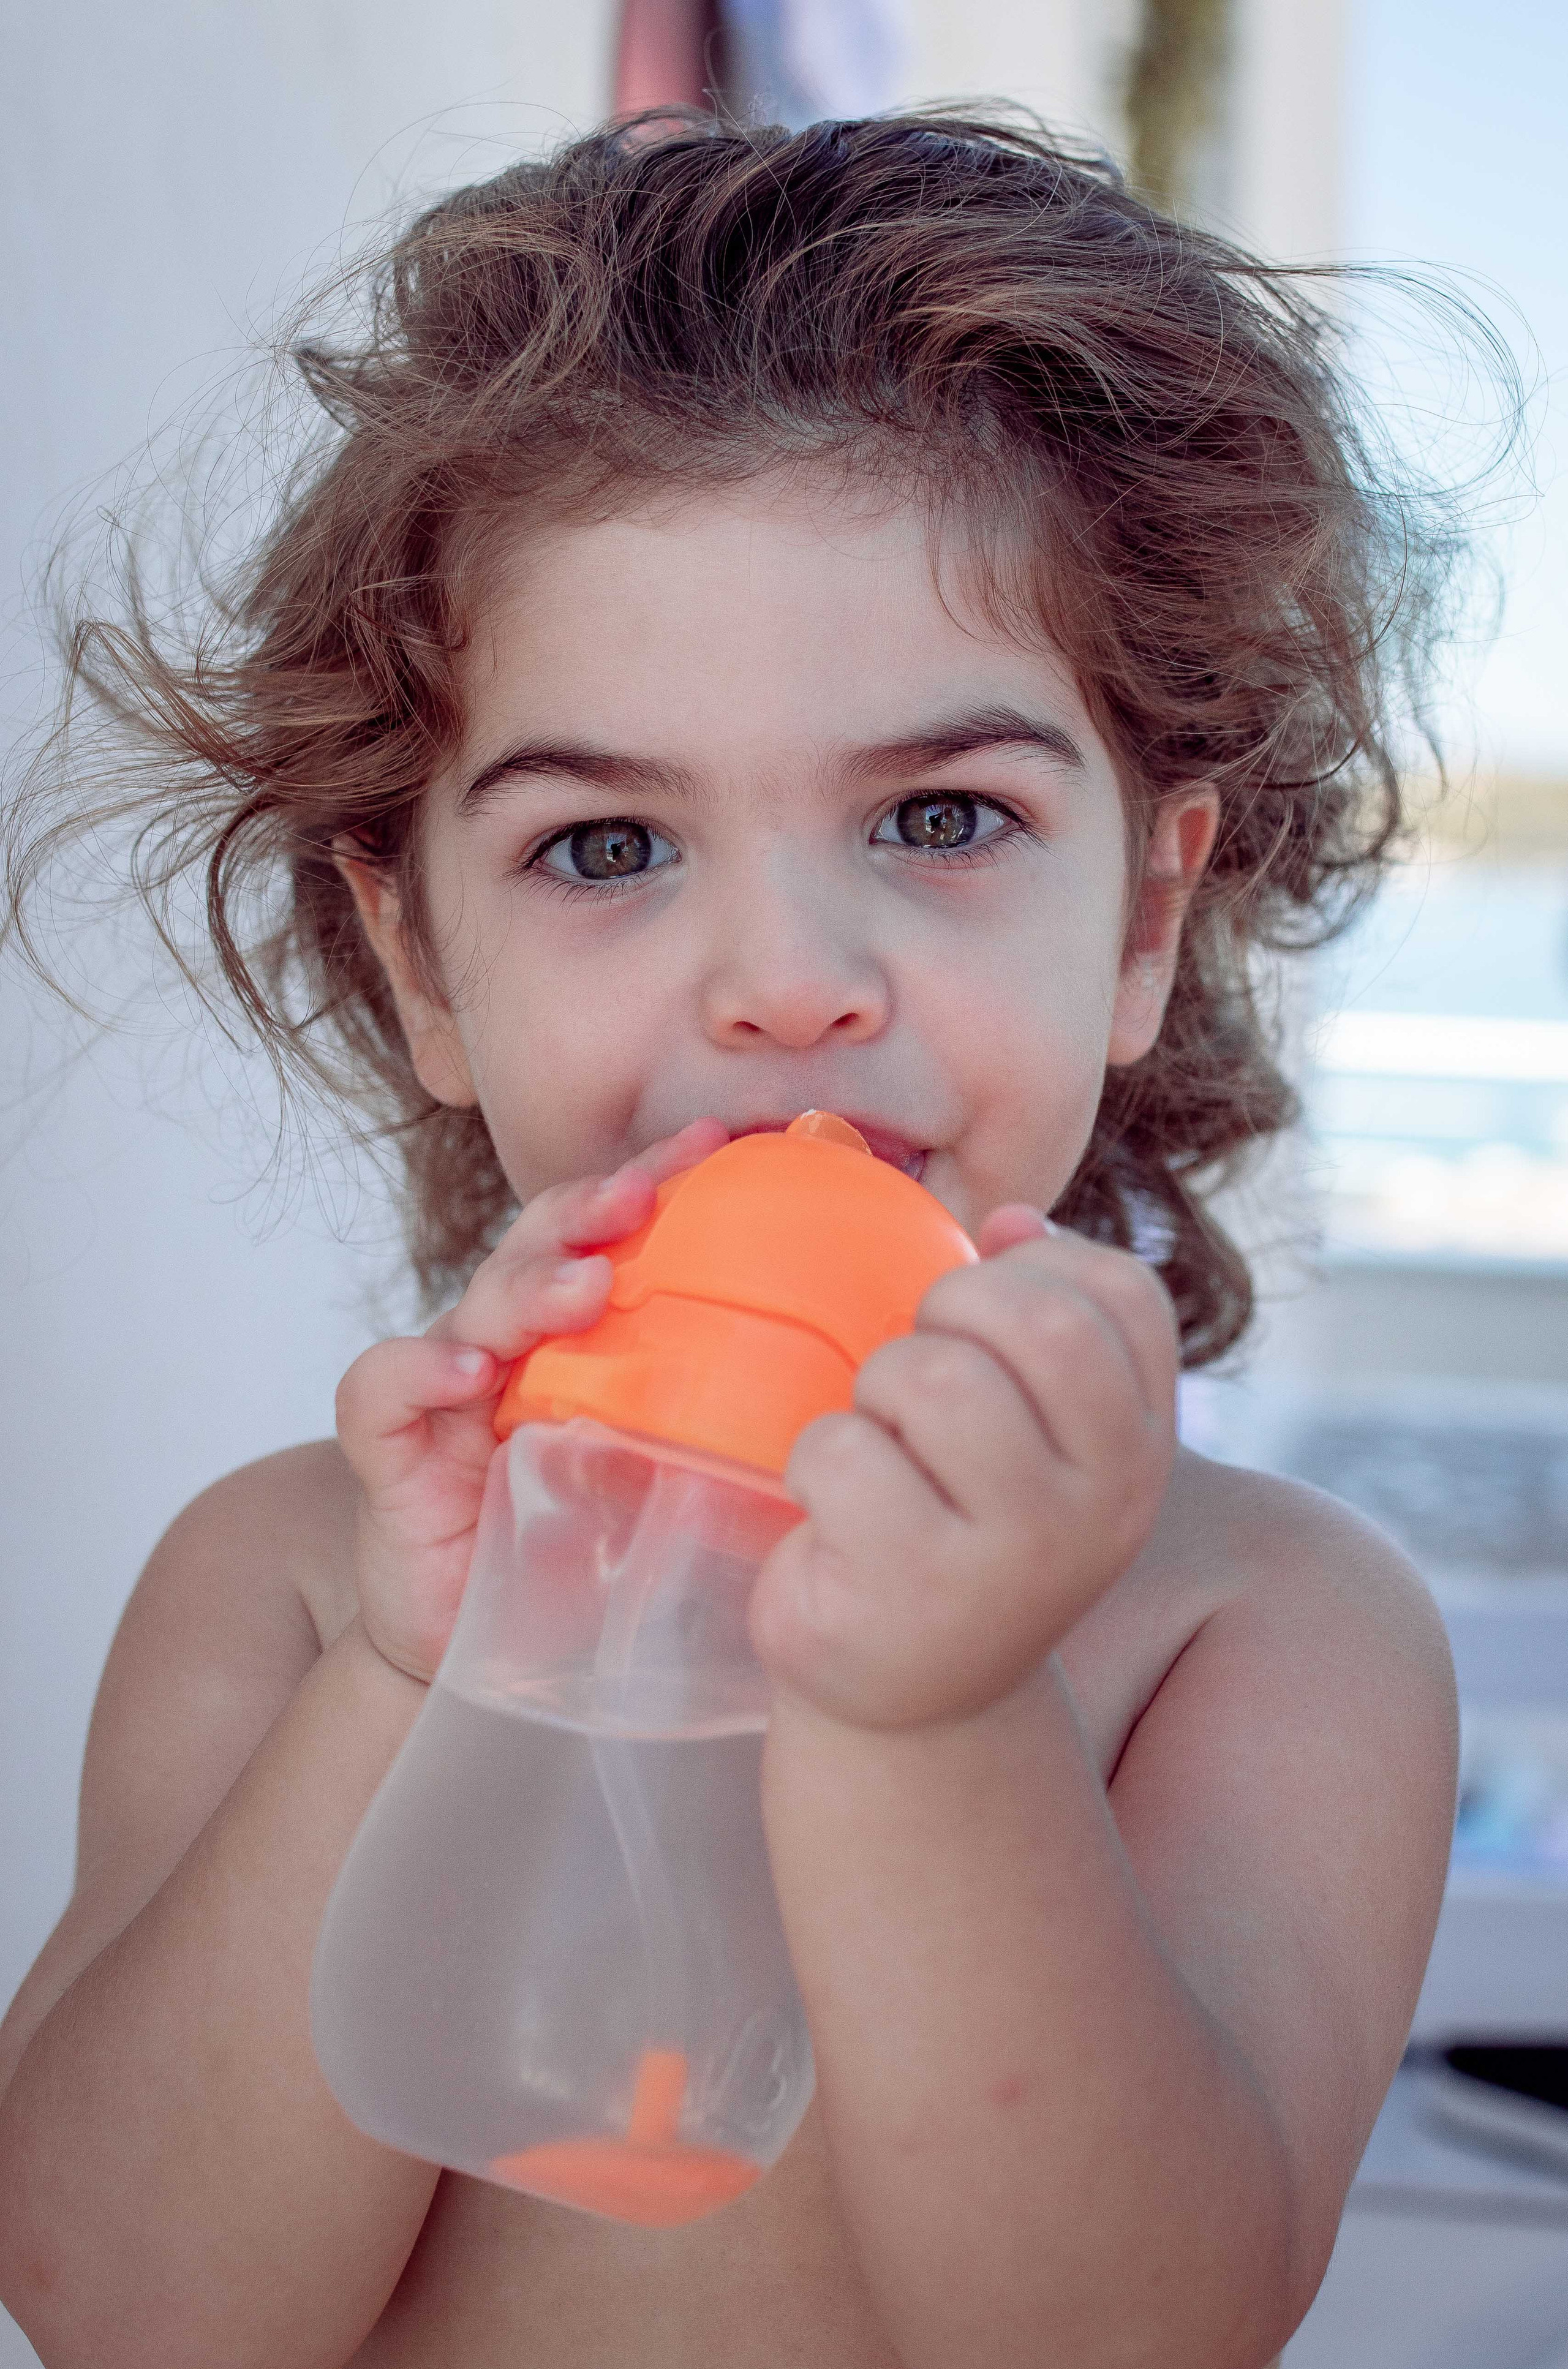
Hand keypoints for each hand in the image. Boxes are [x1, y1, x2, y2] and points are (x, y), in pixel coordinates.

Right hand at [334, 1120, 727, 1679]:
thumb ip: (727, 1420)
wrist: (491, 1650)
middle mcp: (513, 1343)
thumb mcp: (672, 1475)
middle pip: (540, 1246)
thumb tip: (848, 1378)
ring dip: (529, 1285)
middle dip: (588, 1209)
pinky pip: (382, 1387)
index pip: (610, 1232)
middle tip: (638, 1196)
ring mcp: (448, 1392)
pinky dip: (419, 1368)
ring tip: (582, 1288)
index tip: (714, 1143)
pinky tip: (467, 1370)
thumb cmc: (588, 1551)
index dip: (654, 1178)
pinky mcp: (393, 1452)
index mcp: (580, 1335)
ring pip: (474, 1303)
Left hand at [748, 1211, 1178, 1729]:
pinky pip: (841, 1451)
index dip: (1033, 1271)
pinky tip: (836, 1516)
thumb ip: (1045, 1315)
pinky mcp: (911, 1592)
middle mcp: (1103, 1504)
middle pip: (1038, 1321)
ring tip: (881, 1448)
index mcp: (1140, 1448)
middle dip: (950, 1313)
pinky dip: (816, 1462)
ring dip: (875, 1392)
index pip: (1122, 1294)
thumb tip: (1012, 1220)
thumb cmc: (961, 1525)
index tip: (983, 1322)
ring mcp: (1014, 1557)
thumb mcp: (1036, 1432)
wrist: (911, 1694)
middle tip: (916, 1374)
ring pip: (932, 1376)